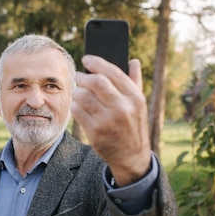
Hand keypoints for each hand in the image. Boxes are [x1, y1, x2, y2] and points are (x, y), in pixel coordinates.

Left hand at [71, 55, 150, 185]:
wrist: (131, 156)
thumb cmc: (133, 125)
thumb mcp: (139, 104)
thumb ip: (135, 81)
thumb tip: (133, 60)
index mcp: (135, 98)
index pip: (113, 72)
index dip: (97, 63)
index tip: (87, 59)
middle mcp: (123, 108)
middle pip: (96, 82)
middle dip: (84, 76)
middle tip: (79, 76)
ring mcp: (108, 121)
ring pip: (84, 96)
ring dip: (77, 91)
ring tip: (78, 91)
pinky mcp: (96, 133)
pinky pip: (78, 111)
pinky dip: (75, 105)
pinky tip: (78, 105)